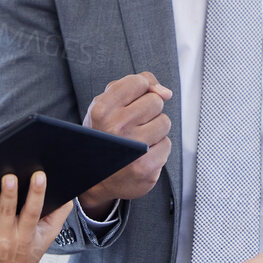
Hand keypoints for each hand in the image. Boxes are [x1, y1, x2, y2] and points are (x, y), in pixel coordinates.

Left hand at [0, 172, 73, 262]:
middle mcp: (6, 236)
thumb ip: (58, 215)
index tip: (39, 175)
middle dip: (7, 195)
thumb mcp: (47, 238)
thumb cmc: (28, 251)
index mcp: (26, 233)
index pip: (33, 212)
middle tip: (7, 178)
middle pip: (6, 213)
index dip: (37, 194)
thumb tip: (69, 193)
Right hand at [78, 72, 171, 216]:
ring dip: (155, 130)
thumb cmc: (104, 137)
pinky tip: (141, 155)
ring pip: (164, 122)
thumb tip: (165, 92)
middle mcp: (115, 128)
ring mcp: (131, 148)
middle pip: (155, 102)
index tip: (131, 102)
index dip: (140, 90)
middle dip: (148, 112)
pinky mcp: (145, 167)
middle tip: (132, 125)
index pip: (139, 82)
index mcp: (102, 110)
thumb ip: (132, 86)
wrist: (95, 180)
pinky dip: (157, 149)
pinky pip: (167, 145)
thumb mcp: (106, 106)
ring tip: (137, 140)